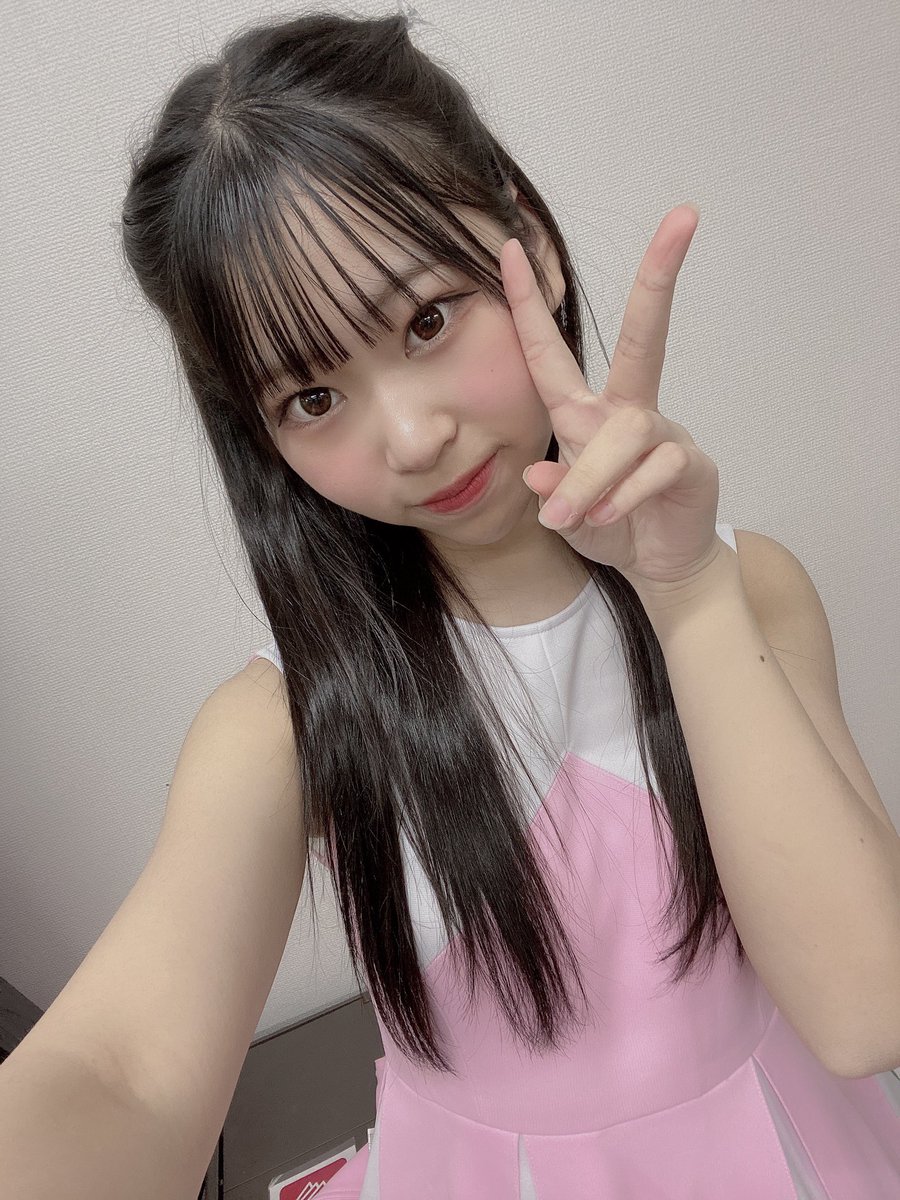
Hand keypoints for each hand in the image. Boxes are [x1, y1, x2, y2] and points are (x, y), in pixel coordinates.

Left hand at [502, 204, 724, 598]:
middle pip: (644, 337)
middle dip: (659, 278)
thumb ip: (554, 494)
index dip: (528, 303)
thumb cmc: (609, 526)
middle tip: (683, 216)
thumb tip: (538, 475)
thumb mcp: (568, 515)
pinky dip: (623, 497)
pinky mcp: (689, 463)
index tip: (511, 247)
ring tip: (578, 518)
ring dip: (594, 477)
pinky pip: (654, 469)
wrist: (658, 564)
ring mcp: (663, 434)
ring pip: (627, 433)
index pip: (549, 353)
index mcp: (584, 414)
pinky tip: (610, 520)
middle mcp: (625, 411)